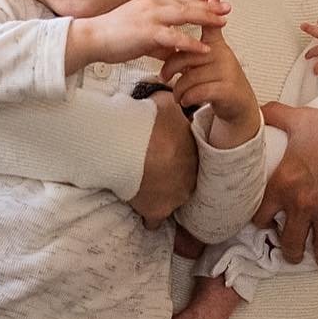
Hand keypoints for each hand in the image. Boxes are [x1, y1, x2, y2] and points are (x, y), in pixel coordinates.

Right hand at [70, 0, 228, 71]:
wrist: (91, 38)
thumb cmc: (111, 37)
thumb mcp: (140, 35)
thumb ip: (159, 41)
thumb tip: (173, 50)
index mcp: (151, 5)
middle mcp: (153, 6)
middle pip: (187, 3)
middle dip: (209, 5)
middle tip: (226, 7)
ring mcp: (150, 18)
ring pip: (184, 15)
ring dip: (205, 17)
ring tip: (223, 22)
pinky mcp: (146, 32)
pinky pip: (173, 37)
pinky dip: (190, 42)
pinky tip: (203, 48)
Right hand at [129, 88, 196, 228]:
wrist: (125, 144)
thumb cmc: (144, 121)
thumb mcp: (163, 103)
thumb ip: (169, 103)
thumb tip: (168, 97)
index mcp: (192, 151)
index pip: (189, 157)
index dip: (174, 155)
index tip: (162, 153)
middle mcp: (190, 177)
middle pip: (184, 180)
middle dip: (171, 176)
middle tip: (153, 170)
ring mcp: (175, 197)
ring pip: (172, 200)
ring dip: (160, 196)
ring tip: (143, 189)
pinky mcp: (157, 211)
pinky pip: (153, 221)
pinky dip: (147, 217)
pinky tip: (140, 211)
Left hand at [160, 0, 260, 143]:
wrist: (237, 104)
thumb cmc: (217, 78)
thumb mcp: (207, 55)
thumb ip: (196, 35)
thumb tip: (196, 9)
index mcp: (215, 44)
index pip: (210, 23)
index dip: (209, 6)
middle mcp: (222, 54)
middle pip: (187, 54)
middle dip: (171, 67)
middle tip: (164, 75)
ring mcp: (226, 72)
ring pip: (190, 77)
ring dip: (178, 89)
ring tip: (177, 94)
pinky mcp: (226, 89)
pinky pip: (198, 91)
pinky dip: (187, 98)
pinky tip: (185, 101)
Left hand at [256, 103, 317, 267]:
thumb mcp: (298, 118)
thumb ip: (274, 116)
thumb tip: (256, 108)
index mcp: (285, 185)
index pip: (261, 217)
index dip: (260, 221)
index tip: (264, 222)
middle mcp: (305, 206)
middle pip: (291, 243)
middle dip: (289, 250)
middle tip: (291, 250)